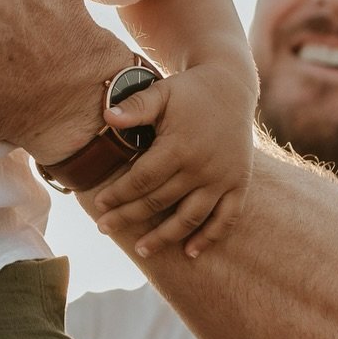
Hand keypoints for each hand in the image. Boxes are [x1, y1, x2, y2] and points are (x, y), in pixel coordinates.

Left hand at [91, 63, 255, 258]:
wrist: (231, 86)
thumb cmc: (187, 92)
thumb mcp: (160, 92)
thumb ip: (135, 106)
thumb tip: (107, 117)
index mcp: (179, 147)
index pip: (143, 180)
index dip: (119, 194)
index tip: (99, 205)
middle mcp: (202, 167)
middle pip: (160, 202)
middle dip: (129, 217)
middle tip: (104, 229)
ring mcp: (222, 179)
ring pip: (191, 217)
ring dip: (166, 237)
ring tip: (142, 250)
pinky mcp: (239, 184)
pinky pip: (227, 218)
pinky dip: (209, 237)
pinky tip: (190, 252)